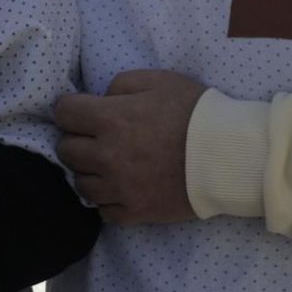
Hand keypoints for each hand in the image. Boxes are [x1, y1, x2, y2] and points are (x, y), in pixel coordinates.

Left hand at [54, 69, 206, 224]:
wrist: (228, 155)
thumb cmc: (194, 112)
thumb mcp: (157, 80)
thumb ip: (120, 85)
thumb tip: (101, 100)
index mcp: (110, 119)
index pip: (63, 113)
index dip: (71, 109)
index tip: (82, 111)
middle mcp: (107, 155)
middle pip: (65, 150)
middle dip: (76, 140)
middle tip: (95, 137)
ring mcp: (120, 187)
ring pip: (80, 184)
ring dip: (89, 172)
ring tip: (108, 164)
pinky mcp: (135, 211)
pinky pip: (102, 211)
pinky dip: (107, 199)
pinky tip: (121, 187)